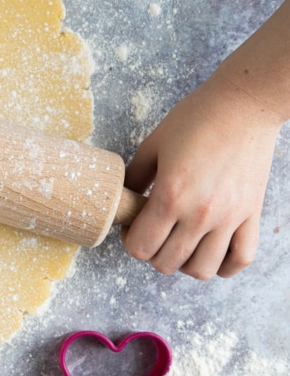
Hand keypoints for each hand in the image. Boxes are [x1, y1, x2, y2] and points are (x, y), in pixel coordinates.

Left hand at [122, 0, 289, 279]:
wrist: (243, 105)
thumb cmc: (195, 119)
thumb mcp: (152, 145)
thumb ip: (134, 177)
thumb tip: (122, 198)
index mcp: (170, 196)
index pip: (141, 246)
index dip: (130, 241)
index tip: (132, 227)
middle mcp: (200, 214)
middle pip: (167, 263)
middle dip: (152, 253)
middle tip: (153, 233)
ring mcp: (229, 218)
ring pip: (202, 270)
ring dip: (184, 263)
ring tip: (180, 243)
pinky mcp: (251, 215)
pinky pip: (241, 259)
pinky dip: (224, 265)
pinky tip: (211, 252)